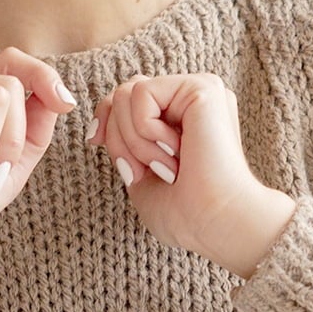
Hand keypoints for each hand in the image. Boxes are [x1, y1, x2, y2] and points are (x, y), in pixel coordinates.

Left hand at [93, 73, 294, 278]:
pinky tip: (177, 151)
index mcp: (181, 116)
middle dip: (117, 138)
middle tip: (147, 172)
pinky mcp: (202, 87)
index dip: (104, 116)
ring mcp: (200, 89)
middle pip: (122, 92)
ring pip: (127, 92)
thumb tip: (104, 115)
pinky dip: (146, 131)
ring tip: (167, 166)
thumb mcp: (139, 169)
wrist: (217, 224)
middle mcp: (191, 98)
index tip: (96, 142)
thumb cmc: (185, 213)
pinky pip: (142, 93)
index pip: (127, 95)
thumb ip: (123, 136)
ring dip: (134, 142)